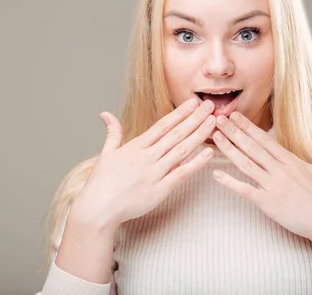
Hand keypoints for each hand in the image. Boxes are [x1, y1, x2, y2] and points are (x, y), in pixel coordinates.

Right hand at [73, 98, 216, 229]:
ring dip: (199, 135)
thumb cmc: (101, 183)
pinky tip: (209, 153)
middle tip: (210, 106)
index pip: (162, 125)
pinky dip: (196, 163)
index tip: (193, 102)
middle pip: (176, 134)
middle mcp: (146, 157)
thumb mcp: (106, 153)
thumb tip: (105, 114)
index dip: (180, 113)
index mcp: (135, 147)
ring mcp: (154, 173)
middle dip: (195, 119)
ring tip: (214, 123)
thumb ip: (112, 133)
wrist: (98, 209)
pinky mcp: (159, 190)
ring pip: (181, 150)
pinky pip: (181, 174)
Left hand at [211, 112, 311, 245]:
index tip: (234, 115)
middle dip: (233, 132)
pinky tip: (216, 174)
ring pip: (246, 164)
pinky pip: (245, 190)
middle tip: (218, 119)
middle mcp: (280, 171)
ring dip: (229, 150)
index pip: (265, 139)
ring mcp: (273, 187)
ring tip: (215, 138)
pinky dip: (229, 182)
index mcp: (291, 161)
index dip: (248, 126)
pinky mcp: (268, 203)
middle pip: (252, 147)